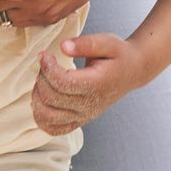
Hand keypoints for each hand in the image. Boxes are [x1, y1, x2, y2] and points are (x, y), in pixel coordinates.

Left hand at [31, 33, 149, 135]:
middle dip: (42, 78)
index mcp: (97, 85)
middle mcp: (90, 105)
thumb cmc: (119, 55)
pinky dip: (41, 118)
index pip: (63, 83)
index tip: (44, 54)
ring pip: (48, 116)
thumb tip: (62, 46)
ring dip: (37, 98)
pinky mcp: (79, 120)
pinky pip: (53, 128)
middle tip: (46, 63)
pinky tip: (42, 100)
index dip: (48, 68)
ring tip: (43, 80)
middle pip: (52, 98)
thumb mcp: (108, 42)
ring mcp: (84, 116)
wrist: (133, 71)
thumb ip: (86, 44)